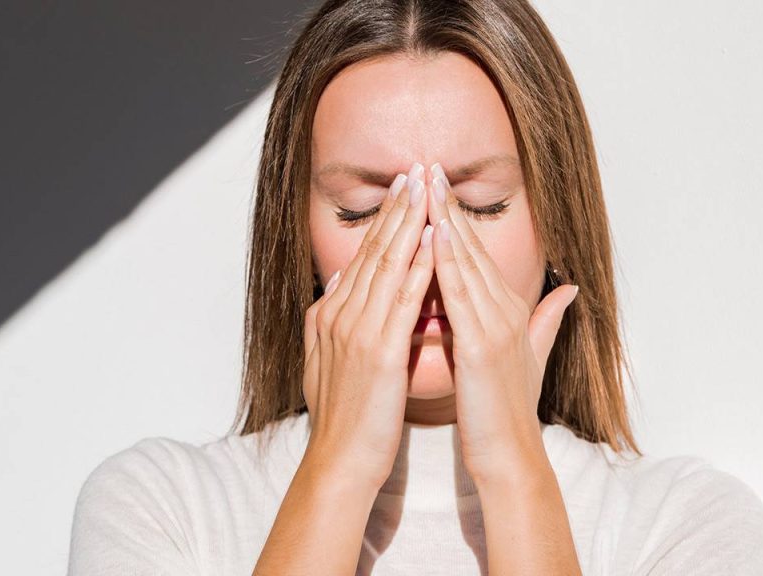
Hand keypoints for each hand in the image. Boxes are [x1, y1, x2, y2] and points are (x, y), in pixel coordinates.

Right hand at [302, 162, 434, 489]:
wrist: (340, 461)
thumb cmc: (345, 416)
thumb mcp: (329, 358)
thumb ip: (331, 315)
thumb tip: (338, 279)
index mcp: (331, 316)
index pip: (362, 258)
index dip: (383, 221)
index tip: (401, 189)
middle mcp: (340, 315)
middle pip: (373, 251)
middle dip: (396, 209)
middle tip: (414, 171)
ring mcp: (356, 331)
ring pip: (386, 265)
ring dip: (408, 224)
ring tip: (425, 189)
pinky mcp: (378, 352)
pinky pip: (402, 300)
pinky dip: (417, 266)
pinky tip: (432, 241)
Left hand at [425, 162, 579, 487]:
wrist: (510, 454)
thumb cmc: (510, 410)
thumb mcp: (531, 357)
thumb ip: (547, 320)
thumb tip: (571, 290)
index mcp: (509, 311)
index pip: (479, 254)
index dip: (459, 218)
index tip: (437, 186)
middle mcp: (506, 311)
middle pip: (473, 248)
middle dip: (449, 206)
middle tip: (428, 167)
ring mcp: (497, 326)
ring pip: (467, 263)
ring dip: (445, 221)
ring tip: (426, 186)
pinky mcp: (483, 347)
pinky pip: (460, 296)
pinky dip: (447, 264)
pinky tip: (434, 236)